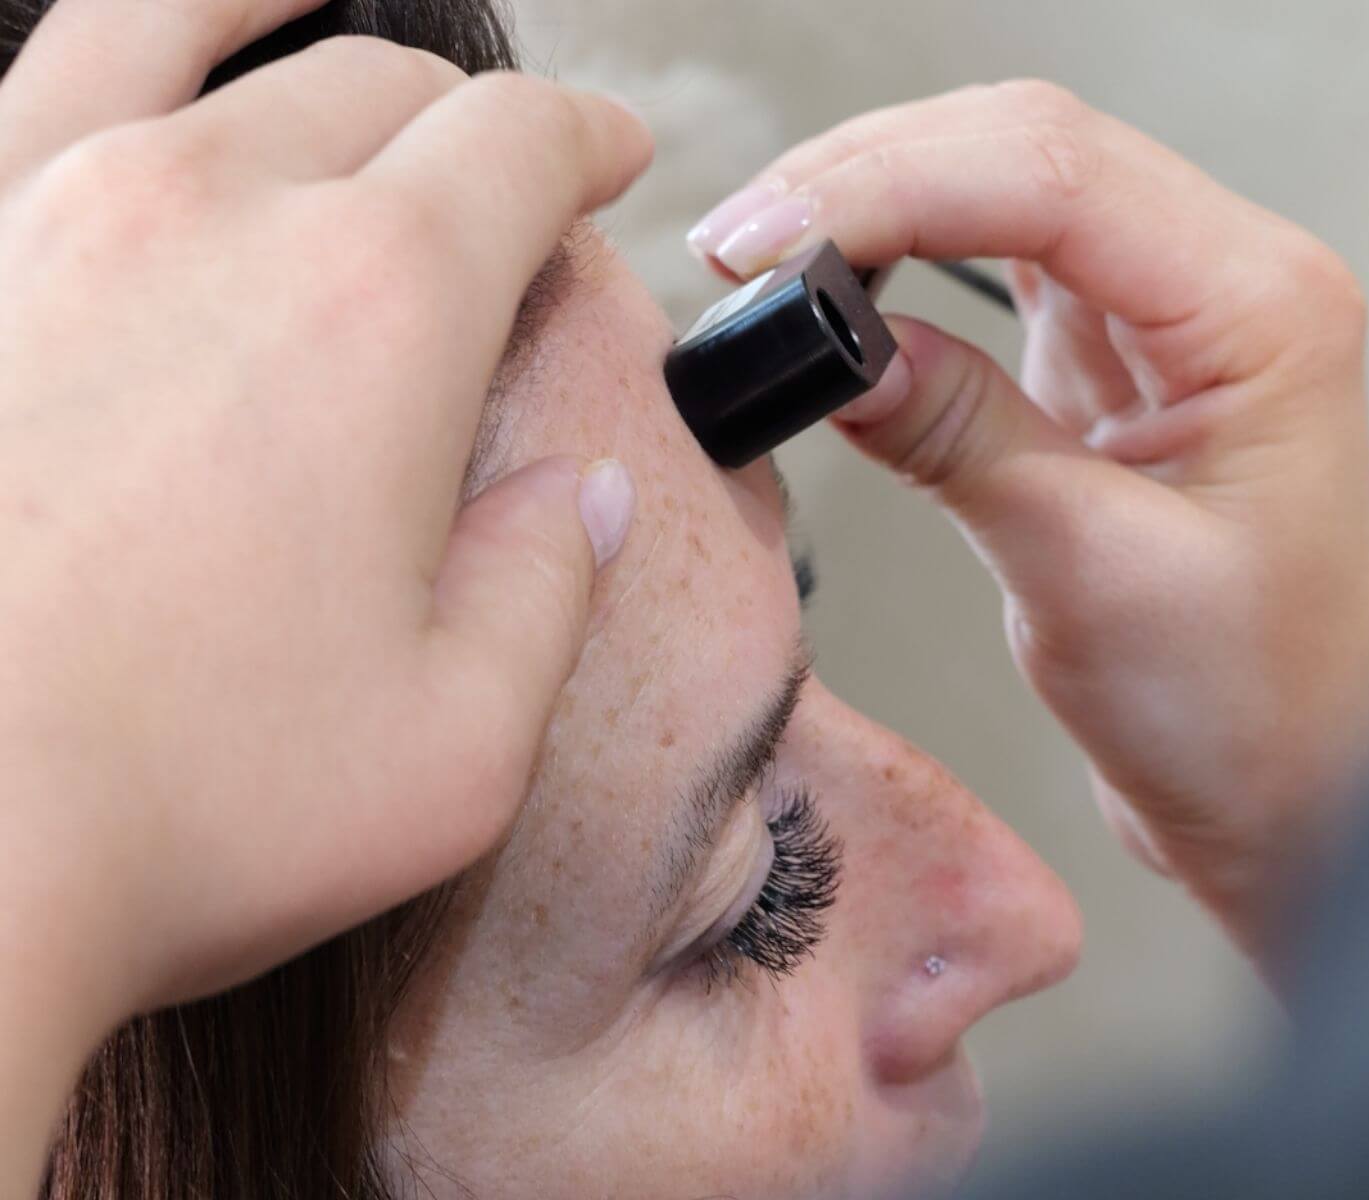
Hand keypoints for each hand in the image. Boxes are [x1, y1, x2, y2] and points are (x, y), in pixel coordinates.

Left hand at [0, 0, 649, 1091]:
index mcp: (379, 312)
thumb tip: (582, 498)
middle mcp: (216, 214)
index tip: (617, 163)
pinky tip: (163, 45)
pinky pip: (52, 70)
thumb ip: (548, 587)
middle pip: (386, 92)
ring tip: (333, 8)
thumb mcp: (459, 743)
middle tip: (500, 190)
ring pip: (206, 36)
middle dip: (471, 130)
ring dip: (302, 18)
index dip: (593, 141)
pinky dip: (140, 28)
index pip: (522, 149)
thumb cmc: (174, 812)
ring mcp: (50, 208)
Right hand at [689, 82, 1368, 963]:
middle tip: (744, 242)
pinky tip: (836, 275)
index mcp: (1259, 312)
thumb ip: (962, 437)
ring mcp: (1160, 311)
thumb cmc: (1237, 703)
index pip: (1056, 180)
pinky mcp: (1102, 356)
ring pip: (1000, 184)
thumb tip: (836, 347)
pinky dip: (900, 253)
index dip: (895, 189)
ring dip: (875, 198)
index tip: (773, 243)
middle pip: (1025, 148)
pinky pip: (991, 259)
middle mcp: (1222, 283)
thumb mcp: (1087, 571)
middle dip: (868, 174)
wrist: (1273, 779)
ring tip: (768, 252)